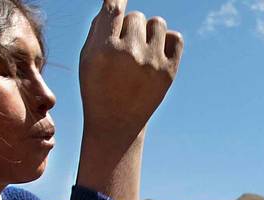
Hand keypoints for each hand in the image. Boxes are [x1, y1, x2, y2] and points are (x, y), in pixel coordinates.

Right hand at [79, 0, 182, 143]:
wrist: (116, 123)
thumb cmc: (97, 85)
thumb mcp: (87, 58)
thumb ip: (98, 27)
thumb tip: (115, 1)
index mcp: (104, 50)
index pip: (114, 8)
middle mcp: (129, 54)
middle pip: (136, 16)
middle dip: (130, 27)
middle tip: (124, 49)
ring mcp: (152, 63)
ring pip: (157, 22)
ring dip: (148, 32)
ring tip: (140, 52)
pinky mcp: (169, 72)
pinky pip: (175, 37)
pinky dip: (167, 41)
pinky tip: (155, 55)